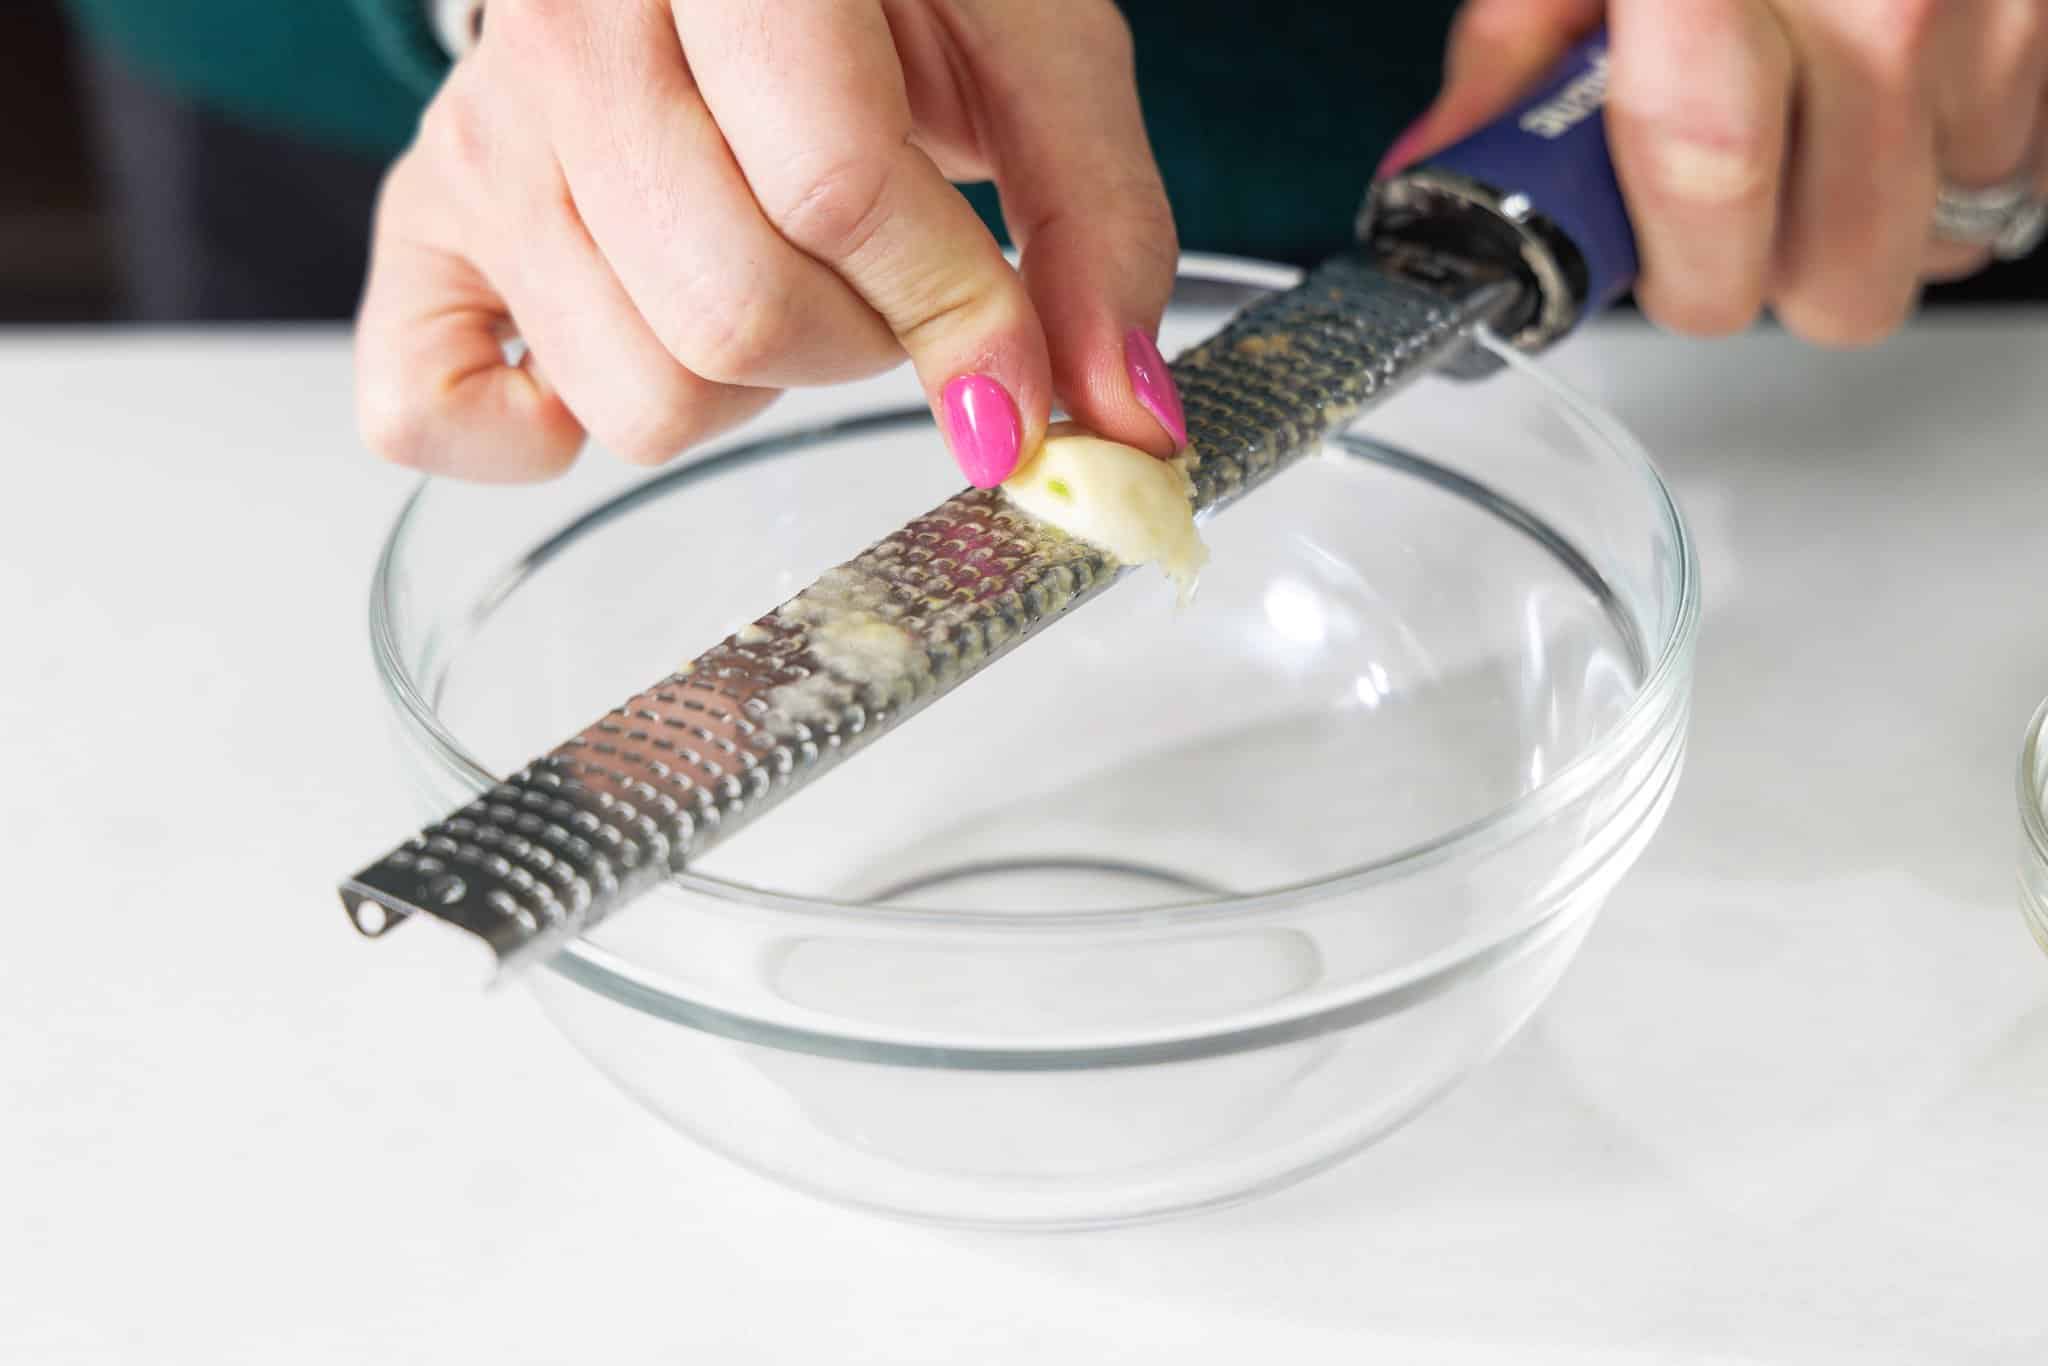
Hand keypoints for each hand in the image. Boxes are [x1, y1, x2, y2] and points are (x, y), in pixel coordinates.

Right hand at [356, 0, 1182, 486]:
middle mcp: (563, 27)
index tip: (1019, 395)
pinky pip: (426, 409)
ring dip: (752, 381)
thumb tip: (1124, 424)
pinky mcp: (425, 222)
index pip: (827, 188)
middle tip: (887, 274)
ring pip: (637, 393)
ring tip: (773, 264)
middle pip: (730, 312)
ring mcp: (476, 134)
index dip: (952, 317)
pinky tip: (627, 346)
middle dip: (862, 343)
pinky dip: (531, 439)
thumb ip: (1095, 220)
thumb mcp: (1031, 41)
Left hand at [1384, 0, 2046, 344]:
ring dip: (1871, 207)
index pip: (1707, 195)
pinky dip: (1951, 148)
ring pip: (1940, 232)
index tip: (1647, 265)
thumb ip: (1515, 43)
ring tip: (1816, 110)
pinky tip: (1894, 85)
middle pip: (1843, 283)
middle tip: (1726, 211)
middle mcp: (1887, 0)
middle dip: (1773, 275)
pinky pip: (2021, 165)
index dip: (1674, 272)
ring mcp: (1993, 10)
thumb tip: (1446, 163)